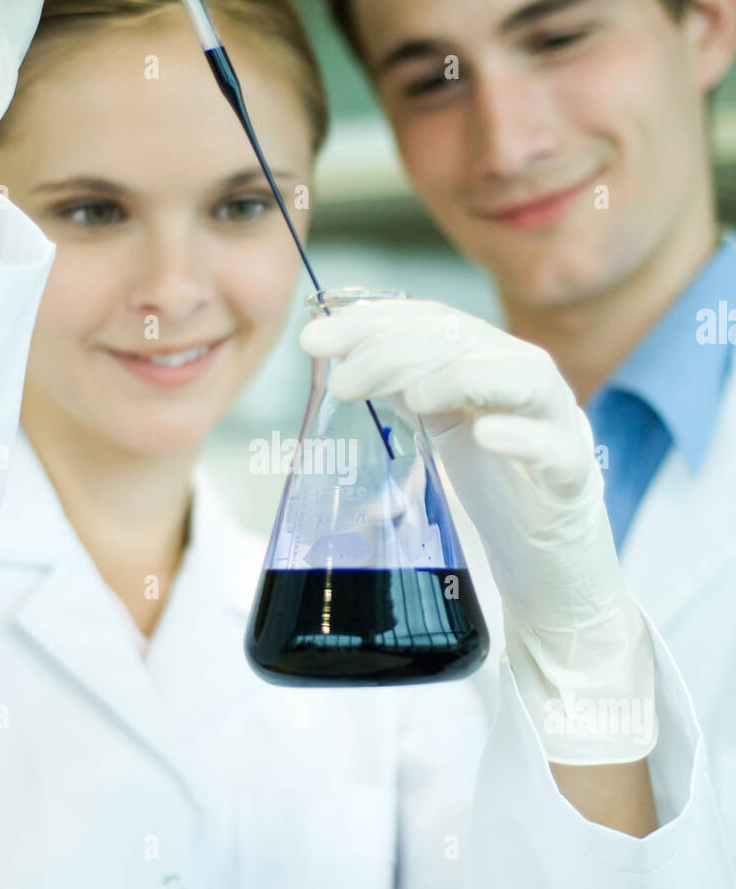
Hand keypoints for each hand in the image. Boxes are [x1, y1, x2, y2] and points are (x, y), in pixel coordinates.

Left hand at [299, 299, 656, 764]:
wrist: (549, 567)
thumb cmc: (496, 493)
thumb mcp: (440, 432)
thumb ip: (405, 395)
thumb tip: (343, 366)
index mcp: (489, 365)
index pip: (433, 321)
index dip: (374, 320)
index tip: (316, 339)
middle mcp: (526, 383)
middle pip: (468, 342)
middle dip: (397, 350)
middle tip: (344, 380)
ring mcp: (555, 426)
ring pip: (522, 377)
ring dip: (462, 377)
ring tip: (413, 397)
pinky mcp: (572, 479)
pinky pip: (557, 450)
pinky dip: (522, 438)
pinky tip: (485, 436)